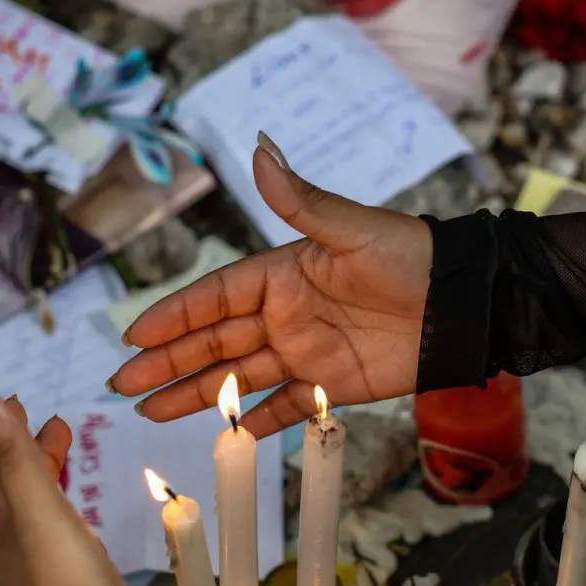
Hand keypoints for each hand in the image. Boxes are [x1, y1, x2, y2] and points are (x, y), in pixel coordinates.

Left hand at [0, 384, 135, 585]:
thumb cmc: (64, 574)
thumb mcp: (36, 505)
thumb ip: (6, 451)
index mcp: (0, 519)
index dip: (2, 428)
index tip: (16, 397)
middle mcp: (10, 541)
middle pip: (11, 483)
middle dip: (25, 447)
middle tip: (48, 419)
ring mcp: (35, 564)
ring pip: (31, 507)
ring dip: (43, 473)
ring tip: (63, 451)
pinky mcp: (62, 581)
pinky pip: (51, 529)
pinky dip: (58, 504)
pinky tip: (73, 513)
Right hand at [110, 132, 431, 437]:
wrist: (465, 304)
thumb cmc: (411, 255)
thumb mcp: (352, 228)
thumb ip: (300, 200)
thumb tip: (260, 149)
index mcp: (281, 273)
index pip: (213, 297)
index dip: (173, 316)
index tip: (134, 334)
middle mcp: (284, 314)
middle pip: (213, 342)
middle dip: (166, 362)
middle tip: (121, 383)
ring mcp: (305, 352)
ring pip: (237, 378)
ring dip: (194, 394)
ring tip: (148, 410)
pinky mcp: (331, 385)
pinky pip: (284, 407)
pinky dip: (255, 422)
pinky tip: (223, 436)